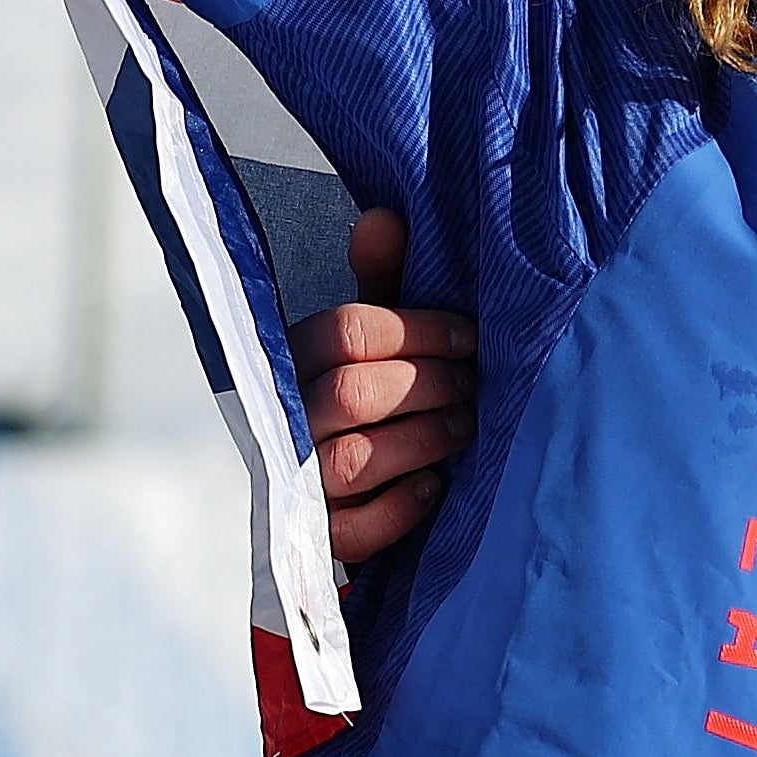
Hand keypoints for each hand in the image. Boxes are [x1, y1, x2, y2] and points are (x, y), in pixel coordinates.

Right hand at [296, 206, 480, 563]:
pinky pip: (357, 528)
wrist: (317, 491)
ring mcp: (294, 484)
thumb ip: (379, 282)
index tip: (469, 336)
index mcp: (291, 359)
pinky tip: (433, 485)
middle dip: (429, 384)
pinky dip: (402, 506)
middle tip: (473, 384)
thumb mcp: (364, 336)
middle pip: (355, 392)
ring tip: (464, 426)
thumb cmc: (358, 392)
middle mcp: (283, 419)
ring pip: (355, 459)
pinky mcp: (316, 541)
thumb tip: (383, 216)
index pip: (347, 330)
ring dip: (424, 440)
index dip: (420, 329)